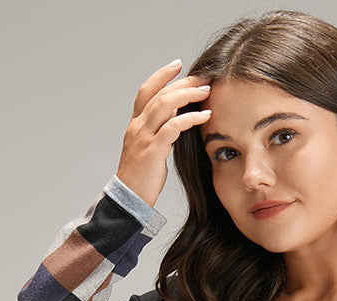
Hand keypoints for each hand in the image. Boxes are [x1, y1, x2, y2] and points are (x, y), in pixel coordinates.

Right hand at [115, 60, 212, 208]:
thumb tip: (175, 114)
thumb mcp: (149, 148)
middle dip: (182, 82)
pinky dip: (190, 118)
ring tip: (207, 91)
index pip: (146, 91)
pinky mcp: (153, 151)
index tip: (178, 64)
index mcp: (135, 124)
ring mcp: (144, 137)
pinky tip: (204, 116)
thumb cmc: (141, 176)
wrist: (129, 199)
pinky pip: (173, 127)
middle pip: (159, 93)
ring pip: (164, 105)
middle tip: (203, 77)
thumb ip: (159, 129)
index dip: (161, 75)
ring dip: (188, 95)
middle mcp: (137, 126)